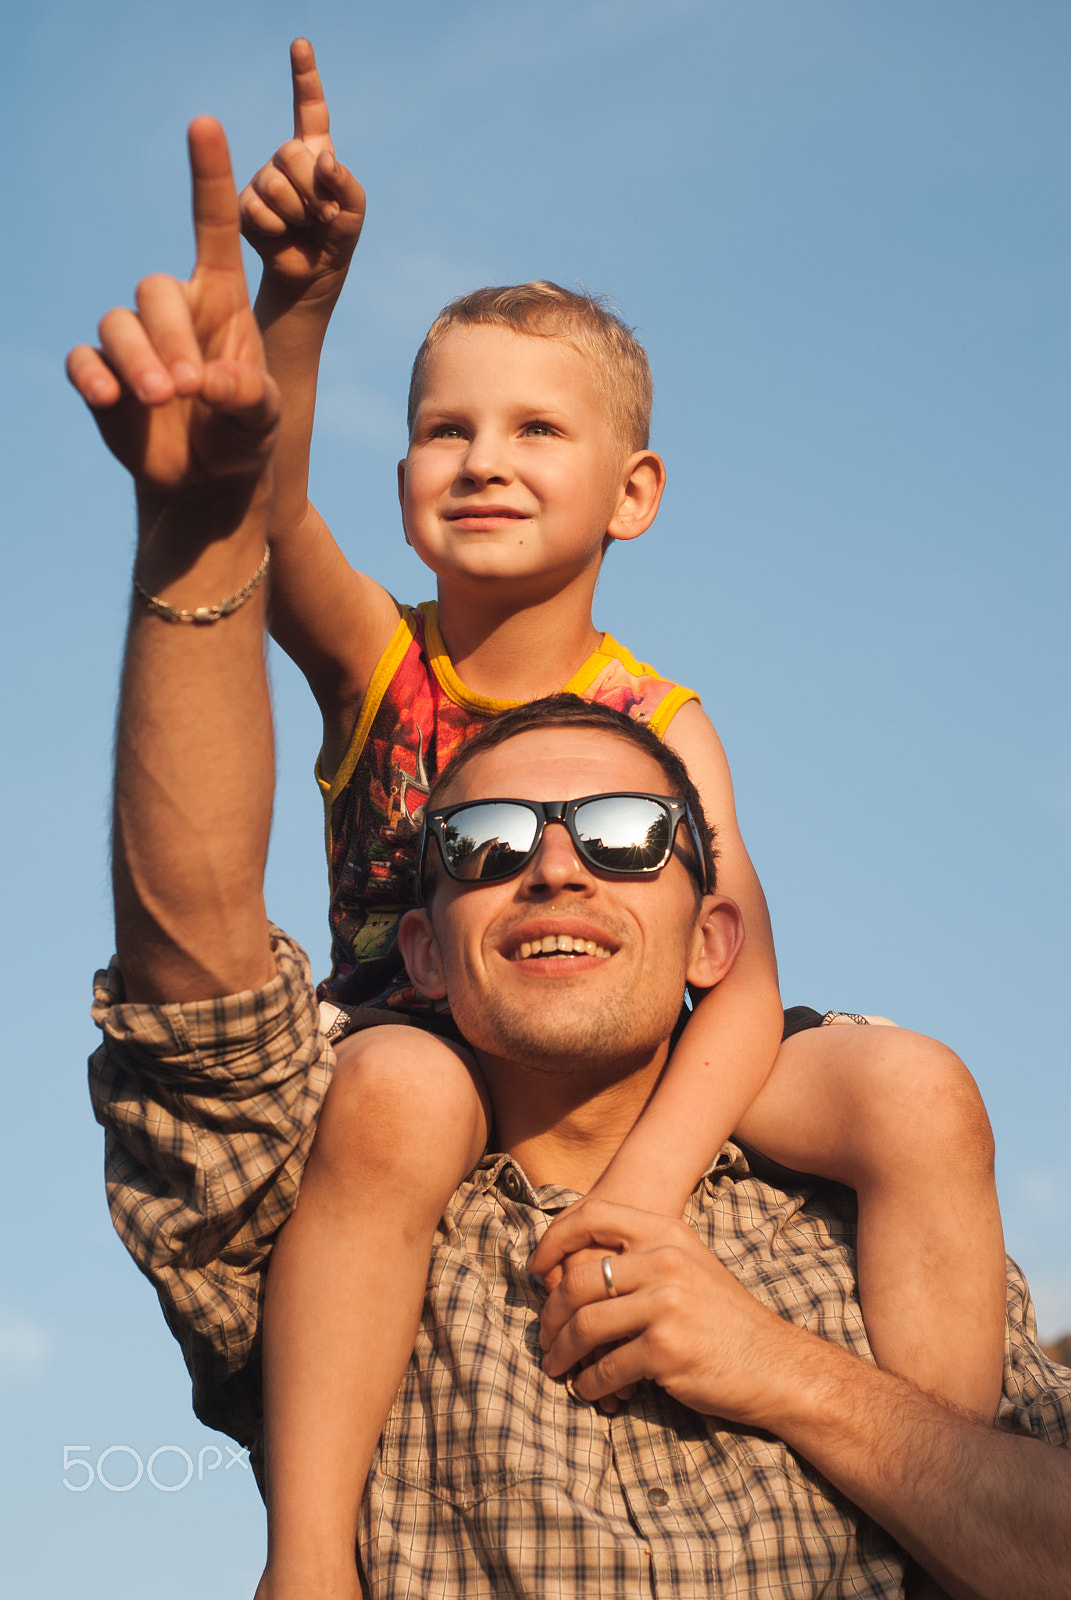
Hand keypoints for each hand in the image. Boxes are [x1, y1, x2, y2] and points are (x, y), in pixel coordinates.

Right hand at [66, 118, 278, 499]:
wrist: (208, 478)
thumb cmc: (245, 434)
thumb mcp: (263, 418)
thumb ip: (248, 396)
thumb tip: (207, 384)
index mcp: (221, 302)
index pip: (211, 228)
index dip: (208, 177)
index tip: (205, 123)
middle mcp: (174, 311)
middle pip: (154, 290)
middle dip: (171, 337)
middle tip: (192, 389)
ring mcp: (134, 341)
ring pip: (117, 324)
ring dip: (138, 360)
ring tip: (164, 401)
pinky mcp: (102, 375)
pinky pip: (83, 360)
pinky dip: (92, 376)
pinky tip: (108, 399)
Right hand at [240, 38, 365, 300]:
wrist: (312, 273)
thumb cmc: (336, 237)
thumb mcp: (354, 210)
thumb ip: (346, 182)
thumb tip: (323, 160)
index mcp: (313, 151)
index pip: (309, 109)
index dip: (305, 77)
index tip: (301, 44)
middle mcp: (284, 160)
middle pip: (293, 154)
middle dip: (313, 189)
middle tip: (322, 215)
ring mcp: (261, 180)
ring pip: (275, 183)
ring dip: (298, 211)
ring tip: (305, 225)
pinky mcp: (244, 206)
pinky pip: (260, 210)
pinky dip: (278, 227)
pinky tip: (283, 234)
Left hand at [532, 1197, 805, 1423]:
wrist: (778, 1366)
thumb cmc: (726, 1320)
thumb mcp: (690, 1267)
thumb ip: (641, 1258)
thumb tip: (570, 1270)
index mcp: (668, 1233)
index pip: (593, 1214)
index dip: (554, 1238)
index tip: (537, 1268)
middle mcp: (665, 1261)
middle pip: (578, 1280)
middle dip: (550, 1313)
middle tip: (544, 1337)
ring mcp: (666, 1305)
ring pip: (584, 1325)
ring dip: (561, 1352)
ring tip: (556, 1367)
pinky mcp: (666, 1350)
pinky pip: (605, 1367)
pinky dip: (589, 1383)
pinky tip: (590, 1389)